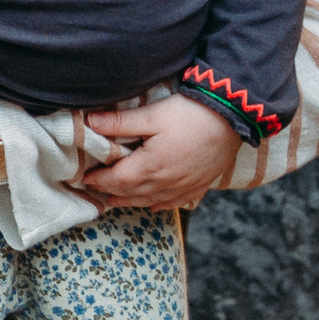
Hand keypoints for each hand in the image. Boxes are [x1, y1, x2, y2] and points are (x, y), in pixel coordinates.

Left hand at [79, 97, 238, 209]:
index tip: (84, 178)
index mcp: (150, 167)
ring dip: (131, 202)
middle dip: (111, 192)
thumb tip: (88, 122)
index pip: (116, 180)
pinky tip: (154, 205)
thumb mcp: (151, 114)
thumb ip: (119, 122)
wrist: (233, 119)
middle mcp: (166, 182)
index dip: (99, 180)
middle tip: (95, 190)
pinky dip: (160, 205)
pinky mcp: (201, 184)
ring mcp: (185, 186)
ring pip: (151, 201)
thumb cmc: (191, 115)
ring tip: (115, 201)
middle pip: (132, 193)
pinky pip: (176, 202)